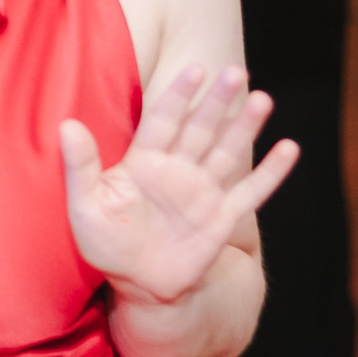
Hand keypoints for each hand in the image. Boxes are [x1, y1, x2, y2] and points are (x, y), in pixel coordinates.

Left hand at [62, 65, 295, 306]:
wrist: (138, 286)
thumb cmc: (106, 243)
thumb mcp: (85, 205)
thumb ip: (80, 165)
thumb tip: (66, 124)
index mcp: (144, 161)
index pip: (164, 119)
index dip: (179, 95)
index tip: (195, 69)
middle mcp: (178, 169)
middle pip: (201, 128)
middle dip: (218, 101)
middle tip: (236, 71)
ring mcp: (202, 192)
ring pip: (228, 151)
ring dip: (245, 127)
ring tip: (263, 99)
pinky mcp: (222, 218)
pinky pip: (251, 192)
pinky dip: (272, 172)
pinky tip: (291, 148)